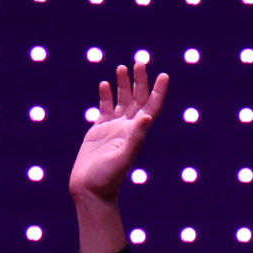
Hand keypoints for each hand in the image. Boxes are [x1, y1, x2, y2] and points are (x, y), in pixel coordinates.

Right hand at [68, 60, 173, 206]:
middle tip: (140, 61)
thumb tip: (147, 117)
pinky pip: (104, 109)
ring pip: (121, 101)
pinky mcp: (98, 131)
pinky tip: (105, 85)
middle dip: (139, 81)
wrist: (89, 190)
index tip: (163, 75)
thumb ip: (135, 137)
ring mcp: (113, 129)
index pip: (152, 107)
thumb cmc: (108, 178)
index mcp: (137, 133)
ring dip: (123, 84)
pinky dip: (105, 96)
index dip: (158, 91)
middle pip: (137, 99)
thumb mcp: (124, 157)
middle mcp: (128, 128)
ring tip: (122, 67)